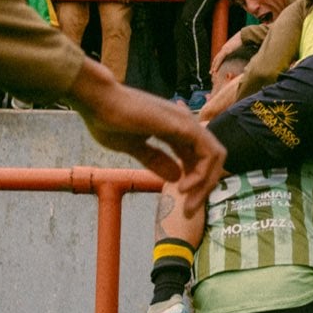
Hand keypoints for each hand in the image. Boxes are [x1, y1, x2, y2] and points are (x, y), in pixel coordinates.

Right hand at [69, 63, 225, 209]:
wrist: (98, 102)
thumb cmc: (109, 121)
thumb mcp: (134, 148)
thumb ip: (155, 160)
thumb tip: (175, 177)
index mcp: (174, 130)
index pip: (197, 158)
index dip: (195, 183)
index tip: (183, 204)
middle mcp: (185, 125)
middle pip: (209, 160)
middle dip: (204, 188)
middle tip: (189, 210)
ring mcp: (186, 123)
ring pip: (214, 157)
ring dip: (205, 184)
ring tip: (188, 202)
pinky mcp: (183, 126)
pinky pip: (207, 153)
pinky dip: (201, 173)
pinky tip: (183, 187)